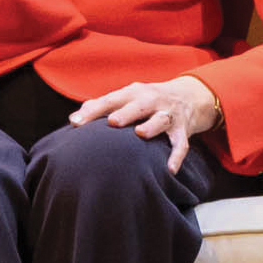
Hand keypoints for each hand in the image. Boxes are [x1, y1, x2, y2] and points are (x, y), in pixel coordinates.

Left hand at [70, 74, 221, 172]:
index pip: (110, 100)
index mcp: (133, 93)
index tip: (76, 123)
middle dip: (126, 113)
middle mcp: (151, 100)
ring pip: (161, 119)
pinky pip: (181, 143)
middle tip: (112, 122)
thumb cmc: (147, 100)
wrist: (190, 96)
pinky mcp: (182, 129)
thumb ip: (101, 107)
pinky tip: (170, 170)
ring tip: (141, 134)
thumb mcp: (127, 97)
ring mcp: (168, 114)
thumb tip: (73, 121)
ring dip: (152, 125)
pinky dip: (177, 155)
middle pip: (139, 105)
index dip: (93, 111)